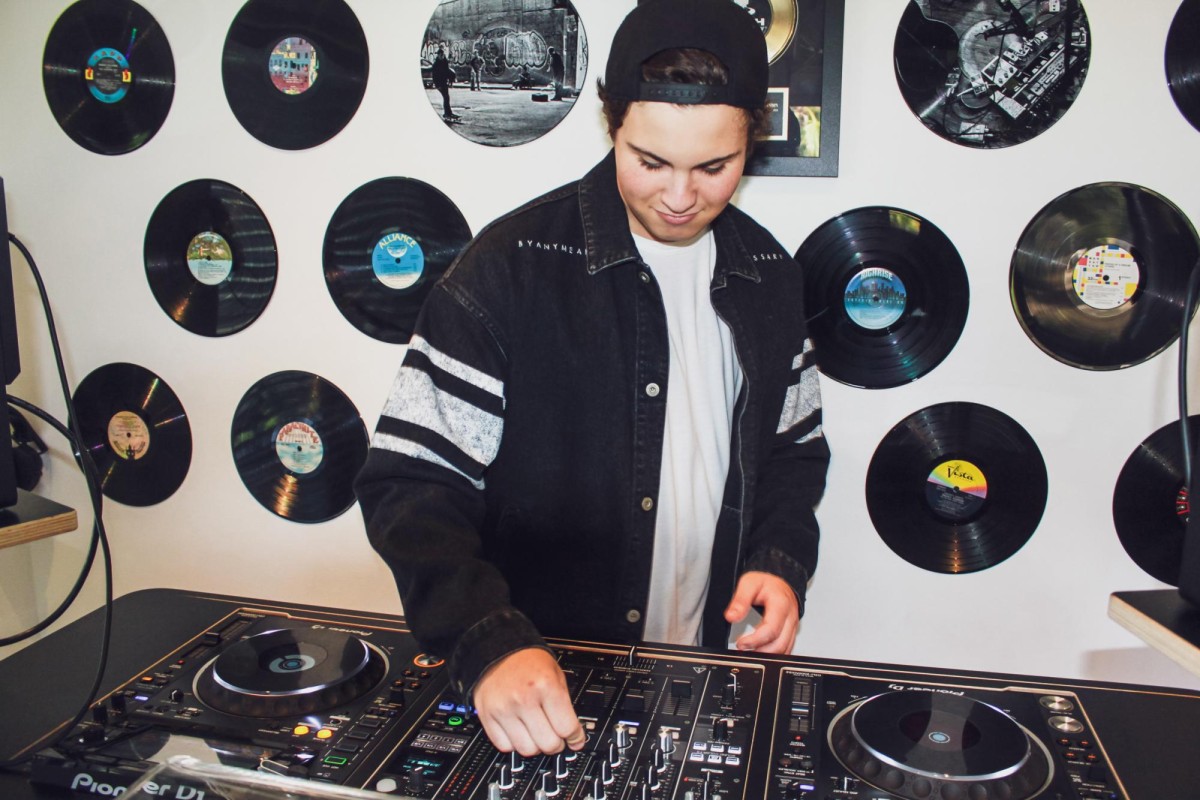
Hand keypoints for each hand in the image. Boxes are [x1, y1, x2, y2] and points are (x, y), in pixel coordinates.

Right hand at [472, 648, 586, 755]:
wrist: (498, 651)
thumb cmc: (528, 661)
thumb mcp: (556, 674)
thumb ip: (565, 705)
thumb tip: (573, 735)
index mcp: (545, 686)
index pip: (566, 727)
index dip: (576, 738)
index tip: (576, 740)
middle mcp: (523, 699)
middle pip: (548, 744)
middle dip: (557, 745)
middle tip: (557, 738)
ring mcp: (504, 710)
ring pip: (527, 750)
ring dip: (536, 747)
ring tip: (537, 734)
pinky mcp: (488, 717)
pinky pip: (505, 746)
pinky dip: (515, 744)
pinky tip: (520, 731)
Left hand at [723, 571, 798, 653]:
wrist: (780, 583)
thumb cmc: (766, 583)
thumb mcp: (749, 583)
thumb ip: (740, 600)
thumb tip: (731, 616)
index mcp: (781, 604)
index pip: (771, 629)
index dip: (755, 640)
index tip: (740, 643)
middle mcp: (790, 617)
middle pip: (779, 644)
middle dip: (760, 652)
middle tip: (743, 649)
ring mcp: (792, 626)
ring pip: (784, 649)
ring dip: (767, 655)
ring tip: (749, 652)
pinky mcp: (791, 632)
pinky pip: (786, 648)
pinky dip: (774, 653)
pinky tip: (760, 651)